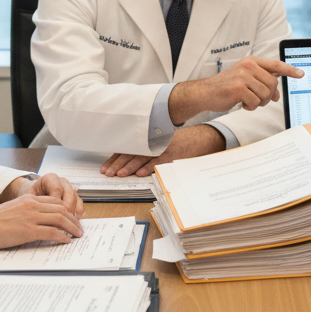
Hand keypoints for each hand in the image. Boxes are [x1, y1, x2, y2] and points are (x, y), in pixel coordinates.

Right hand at [0, 193, 83, 253]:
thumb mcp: (12, 210)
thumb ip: (26, 212)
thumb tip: (39, 223)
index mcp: (28, 199)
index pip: (55, 201)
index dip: (67, 209)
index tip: (73, 217)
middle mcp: (32, 205)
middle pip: (61, 209)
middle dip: (73, 219)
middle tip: (80, 227)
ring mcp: (31, 217)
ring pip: (60, 219)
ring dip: (72, 227)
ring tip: (78, 234)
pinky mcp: (28, 230)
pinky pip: (52, 232)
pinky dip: (62, 236)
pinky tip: (66, 240)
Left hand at [100, 124, 224, 176]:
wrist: (204, 138)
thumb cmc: (183, 143)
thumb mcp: (164, 143)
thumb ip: (149, 150)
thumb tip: (133, 163)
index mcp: (150, 140)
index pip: (129, 148)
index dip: (116, 158)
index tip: (106, 166)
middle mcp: (154, 143)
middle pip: (132, 153)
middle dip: (118, 164)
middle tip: (107, 173)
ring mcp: (163, 149)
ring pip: (142, 158)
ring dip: (130, 166)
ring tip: (119, 174)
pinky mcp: (173, 155)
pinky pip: (158, 162)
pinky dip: (149, 167)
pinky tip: (140, 173)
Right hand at [168, 56, 304, 123]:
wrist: (205, 92)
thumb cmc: (226, 87)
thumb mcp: (245, 79)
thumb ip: (261, 82)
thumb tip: (276, 94)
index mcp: (252, 61)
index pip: (275, 65)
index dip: (290, 70)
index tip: (301, 74)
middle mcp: (248, 66)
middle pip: (273, 84)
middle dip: (269, 96)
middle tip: (259, 100)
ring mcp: (243, 76)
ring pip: (265, 94)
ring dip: (260, 102)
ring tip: (249, 101)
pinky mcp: (238, 88)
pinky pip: (255, 102)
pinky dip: (251, 107)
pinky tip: (243, 104)